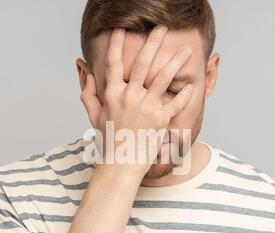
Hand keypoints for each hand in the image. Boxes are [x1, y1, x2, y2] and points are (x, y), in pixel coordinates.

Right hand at [80, 25, 193, 173]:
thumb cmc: (107, 139)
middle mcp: (129, 97)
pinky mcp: (160, 120)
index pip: (114, 62)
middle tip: (161, 27)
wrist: (120, 164)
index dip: (117, 43)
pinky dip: (184, 94)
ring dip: (175, 62)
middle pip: (143, 63)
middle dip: (153, 42)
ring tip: (185, 50)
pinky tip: (190, 85)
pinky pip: (175, 103)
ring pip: (163, 78)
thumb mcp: (94, 115)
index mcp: (112, 93)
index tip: (121, 28)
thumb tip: (83, 71)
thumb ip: (88, 92)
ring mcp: (146, 108)